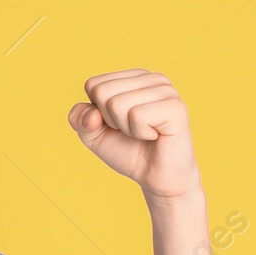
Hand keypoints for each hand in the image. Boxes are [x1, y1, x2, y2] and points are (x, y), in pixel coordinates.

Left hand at [66, 69, 201, 198]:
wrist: (156, 178)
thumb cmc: (127, 151)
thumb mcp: (93, 134)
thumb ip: (79, 118)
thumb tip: (92, 114)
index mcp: (133, 77)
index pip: (93, 85)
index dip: (98, 112)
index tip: (118, 124)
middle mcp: (152, 78)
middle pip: (103, 92)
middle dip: (111, 120)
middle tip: (132, 131)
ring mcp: (166, 90)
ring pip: (118, 104)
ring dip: (126, 128)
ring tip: (145, 134)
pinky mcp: (176, 107)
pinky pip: (137, 116)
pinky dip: (140, 133)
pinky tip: (155, 136)